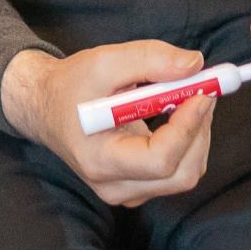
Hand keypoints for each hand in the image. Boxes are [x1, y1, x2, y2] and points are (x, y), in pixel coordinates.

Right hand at [0, 41, 215, 206]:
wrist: (47, 107)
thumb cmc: (72, 85)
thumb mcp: (104, 61)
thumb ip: (149, 59)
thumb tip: (194, 65)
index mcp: (100, 160)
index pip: (160, 160)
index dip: (189, 125)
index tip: (204, 90)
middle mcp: (114, 185)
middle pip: (181, 173)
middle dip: (200, 129)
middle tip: (203, 89)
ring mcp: (127, 191)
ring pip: (185, 174)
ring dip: (197, 133)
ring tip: (186, 97)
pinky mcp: (138, 185)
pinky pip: (178, 171)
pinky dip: (189, 141)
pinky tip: (176, 113)